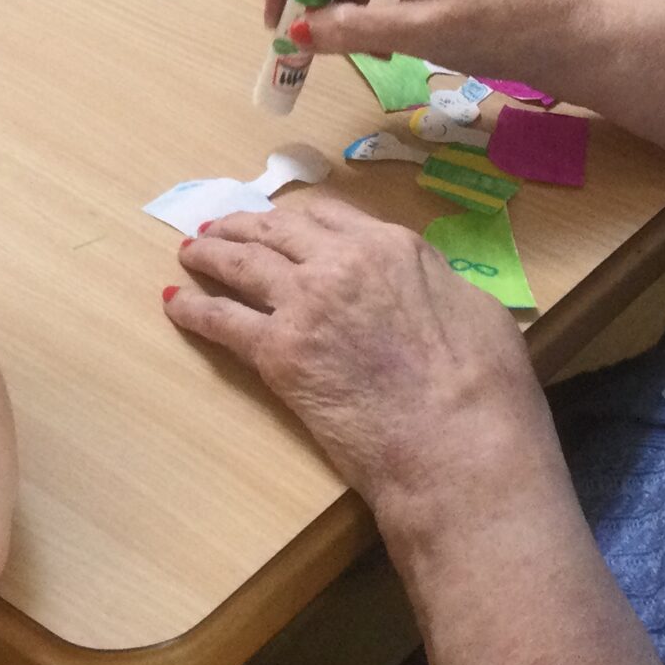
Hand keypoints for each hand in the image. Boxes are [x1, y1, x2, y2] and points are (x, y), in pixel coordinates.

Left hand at [167, 197, 547, 504]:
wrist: (459, 448)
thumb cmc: (487, 391)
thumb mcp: (477, 311)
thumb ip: (435, 286)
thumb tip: (422, 286)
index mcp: (393, 247)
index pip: (329, 216)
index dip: (297, 218)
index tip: (281, 222)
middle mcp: (341, 261)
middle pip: (277, 231)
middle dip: (243, 225)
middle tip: (220, 228)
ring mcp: (305, 304)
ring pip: (242, 264)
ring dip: (210, 254)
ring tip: (190, 253)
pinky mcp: (278, 353)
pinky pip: (222, 320)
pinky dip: (195, 309)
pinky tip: (177, 304)